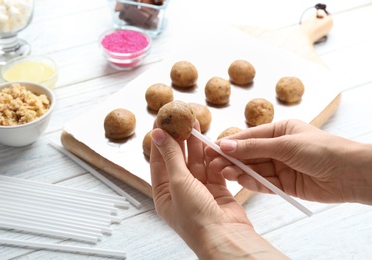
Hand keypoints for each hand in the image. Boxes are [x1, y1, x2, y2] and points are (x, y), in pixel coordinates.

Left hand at [150, 121, 286, 258]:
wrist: (225, 237)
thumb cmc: (196, 219)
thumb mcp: (178, 182)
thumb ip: (171, 156)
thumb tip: (159, 135)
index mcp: (164, 195)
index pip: (159, 162)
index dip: (160, 140)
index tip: (161, 121)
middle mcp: (180, 193)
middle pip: (178, 160)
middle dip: (179, 139)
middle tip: (180, 119)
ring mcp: (199, 191)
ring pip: (196, 162)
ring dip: (196, 144)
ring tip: (195, 124)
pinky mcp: (217, 190)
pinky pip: (213, 168)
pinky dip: (213, 157)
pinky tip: (210, 143)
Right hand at [206, 119, 371, 204]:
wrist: (349, 174)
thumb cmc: (322, 150)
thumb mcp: (283, 144)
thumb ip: (253, 147)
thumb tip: (225, 145)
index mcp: (279, 130)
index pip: (249, 136)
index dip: (230, 143)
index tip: (211, 148)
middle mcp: (278, 148)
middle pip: (249, 154)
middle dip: (231, 158)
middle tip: (212, 163)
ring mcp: (281, 166)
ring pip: (254, 169)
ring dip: (238, 171)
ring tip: (223, 172)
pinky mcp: (284, 184)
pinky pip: (263, 183)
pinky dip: (251, 182)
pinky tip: (240, 180)